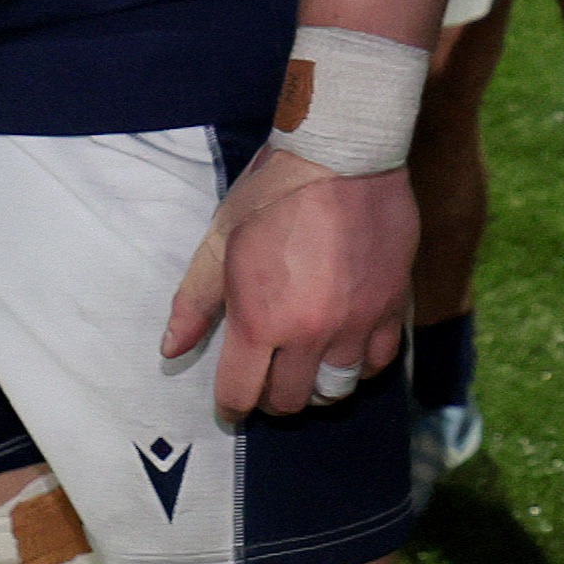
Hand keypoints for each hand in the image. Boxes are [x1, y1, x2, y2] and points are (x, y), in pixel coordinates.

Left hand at [161, 148, 414, 422]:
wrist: (343, 155)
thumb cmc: (273, 193)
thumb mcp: (221, 239)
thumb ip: (195, 300)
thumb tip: (171, 349)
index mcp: (259, 319)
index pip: (241, 394)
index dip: (232, 407)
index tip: (232, 406)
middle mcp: (309, 333)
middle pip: (290, 401)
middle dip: (272, 399)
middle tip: (268, 380)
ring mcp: (355, 324)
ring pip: (336, 390)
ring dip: (316, 387)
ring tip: (308, 369)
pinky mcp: (392, 307)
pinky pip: (379, 361)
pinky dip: (360, 365)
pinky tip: (347, 349)